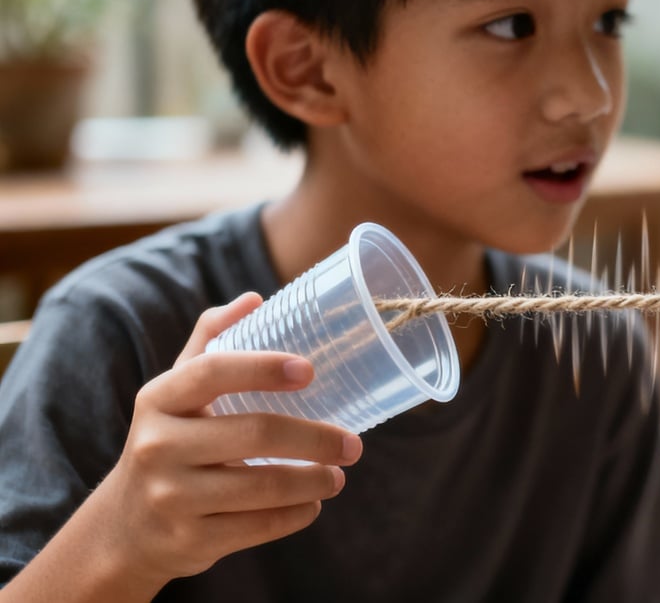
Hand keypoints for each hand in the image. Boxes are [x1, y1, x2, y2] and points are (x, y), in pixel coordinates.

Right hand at [82, 293, 363, 591]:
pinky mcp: (189, 540)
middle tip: (353, 444)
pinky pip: (258, 527)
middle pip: (254, 434)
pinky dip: (297, 514)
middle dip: (316, 439)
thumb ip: (210, 342)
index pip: (211, 371)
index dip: (262, 367)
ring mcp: (171, 497)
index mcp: (159, 399)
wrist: (125, 527)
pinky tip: (313, 503)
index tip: (310, 369)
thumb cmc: (169, 442)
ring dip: (314, 481)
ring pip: (263, 487)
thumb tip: (255, 299)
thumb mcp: (175, 393)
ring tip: (339, 475)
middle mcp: (158, 446)